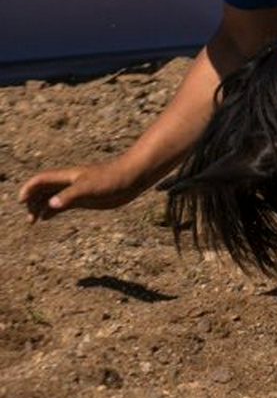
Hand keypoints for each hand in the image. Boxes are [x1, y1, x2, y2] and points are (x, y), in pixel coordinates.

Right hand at [17, 161, 146, 219]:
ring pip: (51, 197)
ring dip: (40, 206)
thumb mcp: (89, 189)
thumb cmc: (112, 179)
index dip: (28, 189)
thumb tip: (50, 206)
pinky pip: (63, 203)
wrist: (133, 177)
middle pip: (42, 190)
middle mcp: (69, 183)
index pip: (40, 180)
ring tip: (33, 220)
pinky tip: (46, 217)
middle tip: (29, 218)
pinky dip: (52, 210)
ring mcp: (77, 191)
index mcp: (67, 177)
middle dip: (32, 201)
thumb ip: (69, 197)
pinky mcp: (86, 198)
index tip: (21, 201)